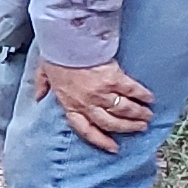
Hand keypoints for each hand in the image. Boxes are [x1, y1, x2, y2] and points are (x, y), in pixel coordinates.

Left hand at [31, 57, 153, 151]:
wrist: (66, 40)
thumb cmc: (55, 55)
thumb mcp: (43, 72)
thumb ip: (42, 85)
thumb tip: (38, 96)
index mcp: (70, 104)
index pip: (86, 129)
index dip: (100, 140)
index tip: (113, 148)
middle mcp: (87, 103)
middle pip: (111, 123)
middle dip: (127, 127)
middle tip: (140, 127)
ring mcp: (102, 92)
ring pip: (123, 110)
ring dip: (137, 114)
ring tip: (147, 116)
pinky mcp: (114, 78)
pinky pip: (131, 90)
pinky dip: (142, 95)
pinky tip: (149, 98)